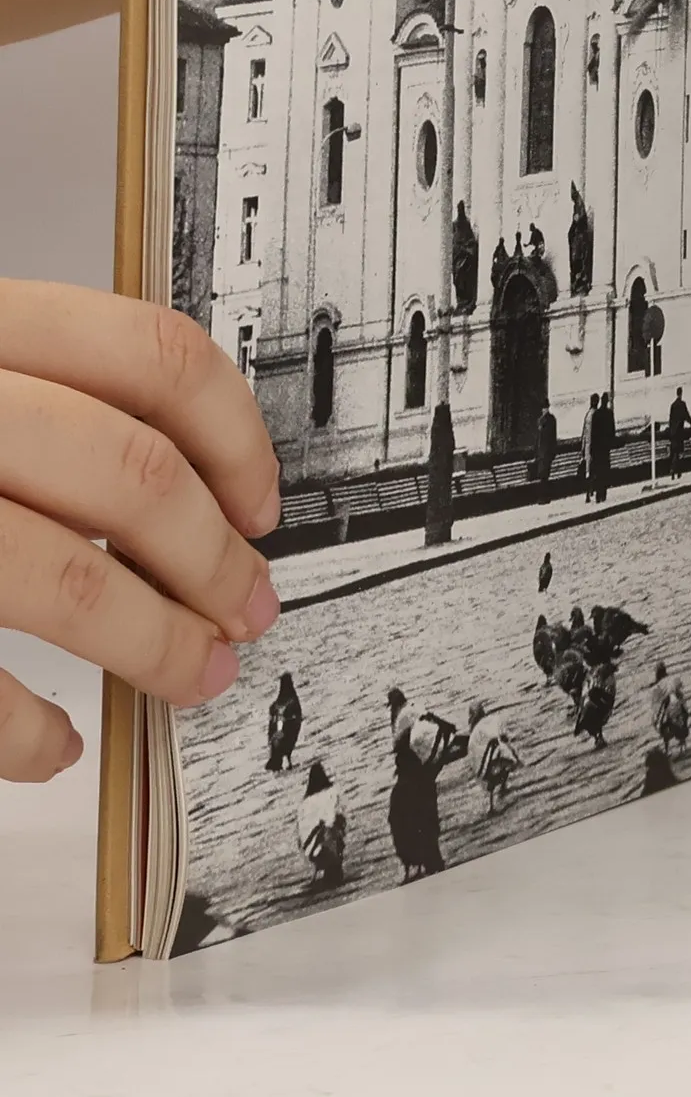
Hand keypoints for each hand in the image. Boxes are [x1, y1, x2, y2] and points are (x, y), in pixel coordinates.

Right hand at [0, 280, 280, 781]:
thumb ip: (30, 398)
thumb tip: (180, 487)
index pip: (148, 353)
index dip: (234, 434)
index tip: (260, 503)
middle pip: (128, 470)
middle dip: (212, 558)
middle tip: (246, 610)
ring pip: (59, 573)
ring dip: (150, 642)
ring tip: (187, 674)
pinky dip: (18, 723)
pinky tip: (50, 743)